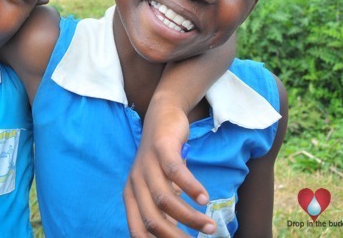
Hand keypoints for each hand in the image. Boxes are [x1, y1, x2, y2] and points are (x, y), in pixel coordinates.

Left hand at [124, 103, 215, 236]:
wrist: (162, 116)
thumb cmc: (161, 159)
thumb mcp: (159, 187)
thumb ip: (163, 211)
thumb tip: (176, 237)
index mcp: (131, 196)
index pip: (138, 230)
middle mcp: (135, 182)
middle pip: (152, 219)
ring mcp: (146, 164)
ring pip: (165, 199)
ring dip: (190, 217)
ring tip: (210, 226)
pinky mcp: (160, 148)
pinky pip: (175, 172)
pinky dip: (191, 188)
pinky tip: (205, 199)